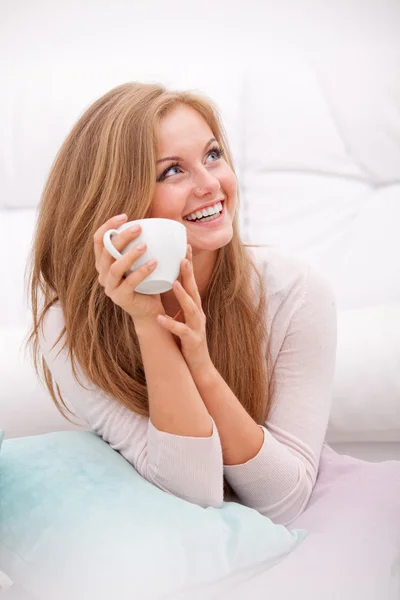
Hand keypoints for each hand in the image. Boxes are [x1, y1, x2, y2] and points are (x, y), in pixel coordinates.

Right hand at [94, 215, 165, 323]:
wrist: (149, 310)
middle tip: (138, 228)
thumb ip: (142, 245)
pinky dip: (142, 272)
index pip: (99, 239)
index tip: (125, 216)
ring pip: (115, 267)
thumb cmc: (147, 282)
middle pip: (106, 251)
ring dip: (129, 254)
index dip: (108, 225)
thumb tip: (159, 222)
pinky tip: (154, 263)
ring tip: (144, 245)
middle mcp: (102, 274)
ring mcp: (110, 287)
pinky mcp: (120, 298)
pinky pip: (129, 283)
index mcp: (104, 262)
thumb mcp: (141, 261)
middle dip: (121, 237)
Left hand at [156, 244, 210, 370]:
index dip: (188, 265)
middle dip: (189, 273)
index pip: (191, 282)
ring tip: (174, 282)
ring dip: (183, 295)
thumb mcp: (183, 317)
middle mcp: (198, 313)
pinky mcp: (192, 340)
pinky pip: (181, 331)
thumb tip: (166, 283)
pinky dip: (171, 324)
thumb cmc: (187, 340)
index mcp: (194, 307)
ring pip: (191, 308)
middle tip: (182, 256)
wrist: (198, 366)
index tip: (184, 247)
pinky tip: (160, 319)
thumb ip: (178, 302)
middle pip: (194, 290)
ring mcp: (197, 326)